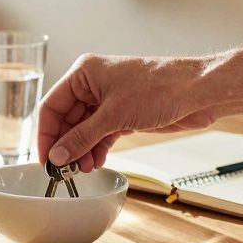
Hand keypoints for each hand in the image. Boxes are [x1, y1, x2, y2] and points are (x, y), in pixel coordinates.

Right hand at [38, 54, 218, 171]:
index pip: (51, 106)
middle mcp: (93, 84)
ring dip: (81, 150)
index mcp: (84, 73)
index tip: (45, 159)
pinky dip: (96, 149)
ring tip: (82, 169)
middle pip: (66, 120)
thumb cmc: (160, 88)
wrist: (197, 91)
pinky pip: (100, 134)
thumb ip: (82, 138)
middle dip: (65, 145)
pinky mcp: (123, 114)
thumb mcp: (114, 116)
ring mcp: (108, 100)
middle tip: (63, 170)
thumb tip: (57, 156)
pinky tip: (95, 162)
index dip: (45, 134)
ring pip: (83, 129)